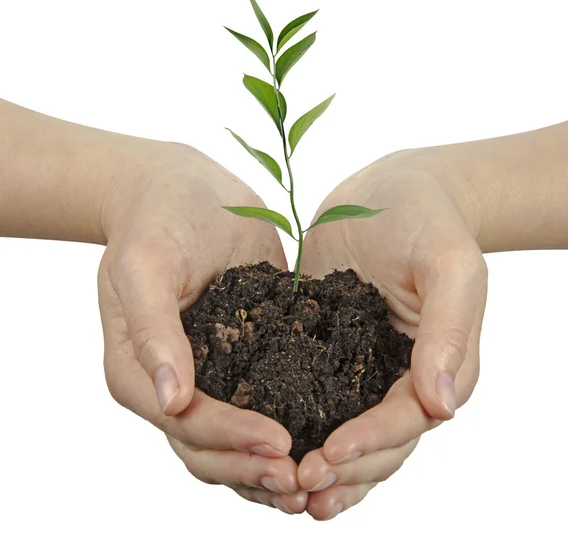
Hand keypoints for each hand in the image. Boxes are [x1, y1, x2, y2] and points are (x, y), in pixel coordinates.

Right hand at [97, 142, 306, 513]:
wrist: (184, 189)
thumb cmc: (154, 219)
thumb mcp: (143, 265)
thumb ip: (152, 330)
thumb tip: (171, 398)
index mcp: (141, 370)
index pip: (184, 423)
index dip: (229, 439)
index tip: (278, 443)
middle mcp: (176, 383)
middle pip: (210, 448)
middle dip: (254, 468)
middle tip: (305, 481)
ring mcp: (214, 374)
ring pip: (238, 441)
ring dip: (273, 467)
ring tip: (320, 479)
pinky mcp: (249, 355)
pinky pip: (268, 402)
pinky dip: (292, 427)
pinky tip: (329, 438)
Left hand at [298, 155, 487, 519]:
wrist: (392, 188)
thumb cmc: (428, 218)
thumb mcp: (449, 264)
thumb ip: (449, 330)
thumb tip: (443, 404)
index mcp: (438, 364)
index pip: (408, 418)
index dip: (372, 442)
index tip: (330, 455)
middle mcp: (401, 375)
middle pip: (379, 443)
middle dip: (342, 469)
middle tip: (296, 485)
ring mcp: (362, 366)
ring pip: (347, 434)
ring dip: (320, 468)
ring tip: (281, 489)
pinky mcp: (326, 348)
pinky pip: (313, 398)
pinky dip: (295, 427)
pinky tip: (263, 444)